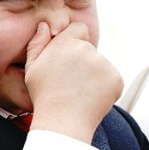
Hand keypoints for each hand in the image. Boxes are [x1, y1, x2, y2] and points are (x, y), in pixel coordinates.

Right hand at [24, 21, 122, 142]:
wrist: (63, 124)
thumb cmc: (44, 97)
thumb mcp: (32, 69)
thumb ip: (37, 43)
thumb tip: (45, 26)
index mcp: (66, 43)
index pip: (79, 28)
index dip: (74, 40)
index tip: (68, 57)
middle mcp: (87, 50)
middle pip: (89, 48)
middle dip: (83, 61)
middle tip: (70, 82)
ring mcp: (104, 64)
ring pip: (101, 64)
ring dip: (94, 75)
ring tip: (79, 93)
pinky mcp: (116, 78)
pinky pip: (111, 78)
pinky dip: (105, 87)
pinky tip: (91, 98)